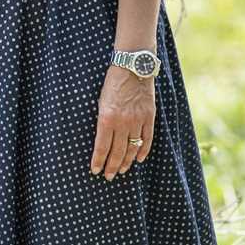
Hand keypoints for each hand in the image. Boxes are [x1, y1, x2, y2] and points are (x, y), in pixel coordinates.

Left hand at [90, 64, 155, 179]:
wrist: (132, 68)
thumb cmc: (112, 83)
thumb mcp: (100, 101)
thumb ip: (103, 120)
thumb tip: (100, 138)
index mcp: (107, 118)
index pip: (102, 146)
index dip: (99, 160)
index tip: (95, 170)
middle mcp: (123, 122)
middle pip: (117, 151)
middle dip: (112, 166)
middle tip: (108, 176)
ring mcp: (138, 121)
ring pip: (132, 148)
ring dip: (126, 161)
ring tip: (121, 170)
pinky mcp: (149, 118)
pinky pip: (147, 139)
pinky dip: (143, 151)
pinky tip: (138, 159)